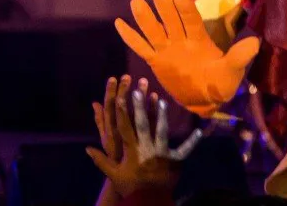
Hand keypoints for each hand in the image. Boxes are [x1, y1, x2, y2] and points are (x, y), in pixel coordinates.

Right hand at [86, 83, 203, 196]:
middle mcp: (145, 149)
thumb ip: (101, 160)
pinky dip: (192, 141)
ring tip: (162, 100)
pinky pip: (184, 150)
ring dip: (161, 116)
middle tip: (138, 91)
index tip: (119, 96)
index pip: (123, 128)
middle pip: (141, 124)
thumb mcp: (114, 174)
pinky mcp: (174, 161)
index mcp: (130, 151)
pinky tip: (200, 131)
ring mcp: (161, 154)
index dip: (121, 112)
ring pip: (161, 131)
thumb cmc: (130, 186)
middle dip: (139, 107)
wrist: (147, 202)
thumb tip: (87, 148)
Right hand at [115, 0, 259, 116]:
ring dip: (145, 17)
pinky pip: (141, 47)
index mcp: (199, 40)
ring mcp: (167, 50)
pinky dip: (130, 37)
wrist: (206, 100)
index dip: (186, 9)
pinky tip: (119, 23)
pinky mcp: (156, 61)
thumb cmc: (220, 82)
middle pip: (171, 21)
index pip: (191, 21)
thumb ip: (239, 57)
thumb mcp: (232, 71)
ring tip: (136, 1)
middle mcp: (181, 41)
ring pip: (154, 31)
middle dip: (165, 6)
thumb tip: (255, 43)